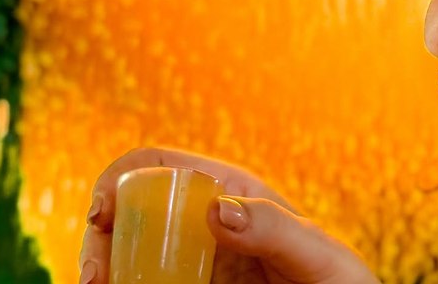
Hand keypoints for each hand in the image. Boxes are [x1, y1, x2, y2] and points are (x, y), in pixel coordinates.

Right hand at [79, 147, 378, 283]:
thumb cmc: (340, 282)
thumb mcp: (318, 253)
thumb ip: (274, 228)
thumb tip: (216, 209)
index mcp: (233, 192)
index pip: (163, 165)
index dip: (121, 178)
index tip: (102, 216)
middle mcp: (208, 219)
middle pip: (136, 208)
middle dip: (104, 233)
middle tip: (97, 277)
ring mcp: (201, 256)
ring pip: (136, 248)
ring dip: (109, 263)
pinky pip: (153, 280)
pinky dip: (129, 283)